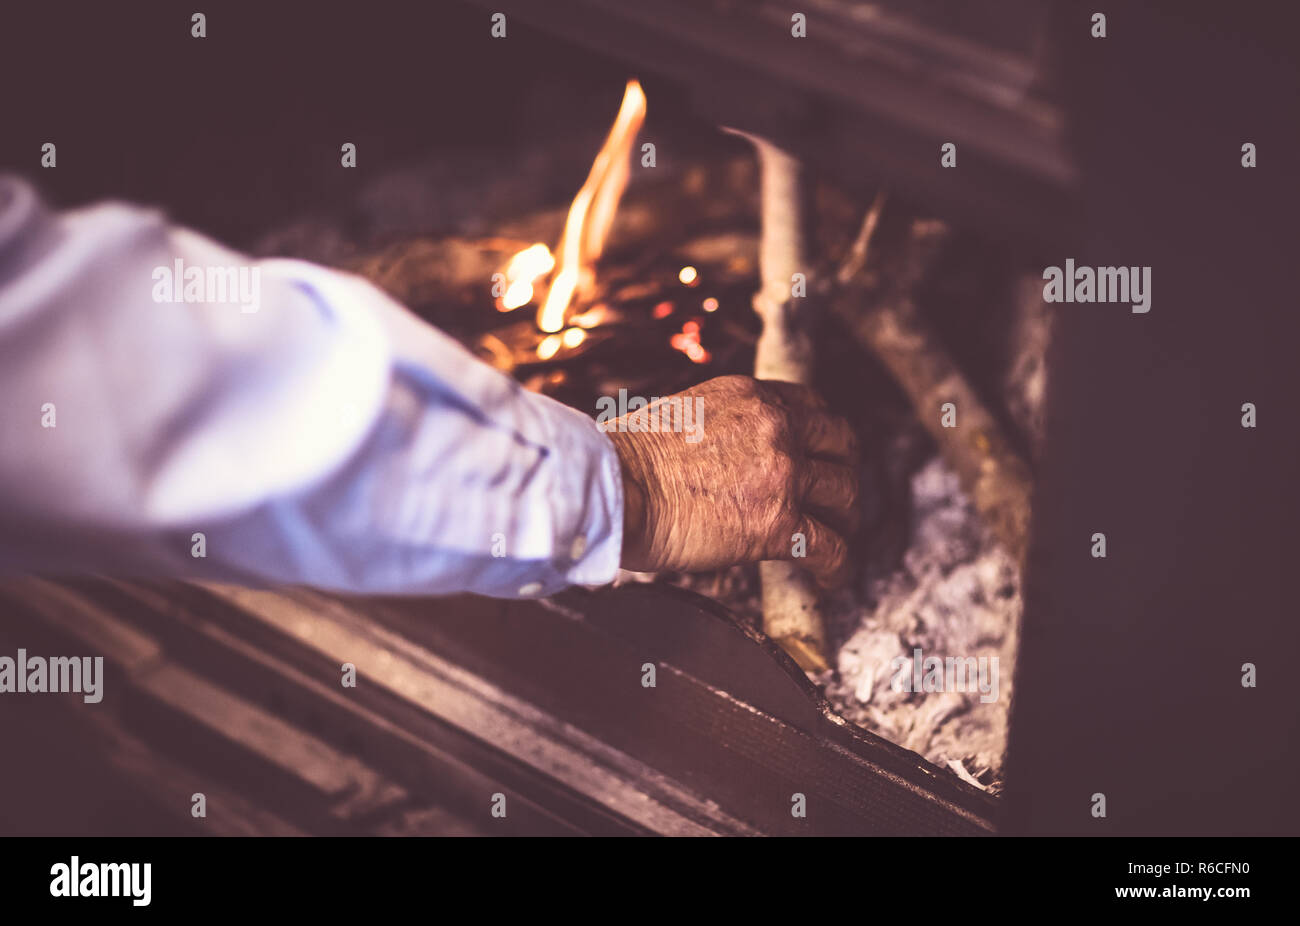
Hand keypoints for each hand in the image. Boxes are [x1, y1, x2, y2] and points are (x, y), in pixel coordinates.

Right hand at [607, 375, 859, 587]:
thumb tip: (725, 453)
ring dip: (845, 518)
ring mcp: (782, 473)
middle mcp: (774, 426)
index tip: (824, 453)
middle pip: (841, 444)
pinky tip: (830, 577)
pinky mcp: (778, 523)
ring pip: (845, 493)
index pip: (811, 407)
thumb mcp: (682, 415)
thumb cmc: (625, 460)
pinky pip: (831, 546)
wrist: (614, 488)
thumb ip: (720, 427)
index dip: (825, 435)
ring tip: (838, 536)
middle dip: (844, 470)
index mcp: (750, 396)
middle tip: (837, 495)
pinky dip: (838, 565)